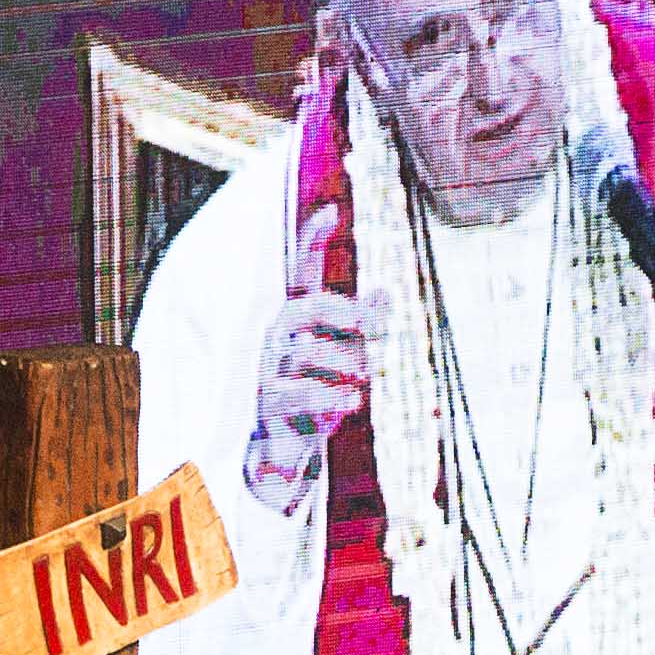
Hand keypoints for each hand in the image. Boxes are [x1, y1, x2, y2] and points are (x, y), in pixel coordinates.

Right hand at [241, 90, 373, 515]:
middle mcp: (279, 333)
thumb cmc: (319, 389)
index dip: (313, 239)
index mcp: (299, 315)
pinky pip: (305, 393)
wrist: (282, 444)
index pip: (301, 269)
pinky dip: (335, 400)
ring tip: (360, 384)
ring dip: (349, 368)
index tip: (332, 210)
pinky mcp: (270, 401)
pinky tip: (350, 405)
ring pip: (312, 352)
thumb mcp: (347, 355)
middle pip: (312, 307)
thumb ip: (364, 323)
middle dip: (351, 316)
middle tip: (380, 333)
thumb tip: (385, 294)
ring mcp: (270, 366)